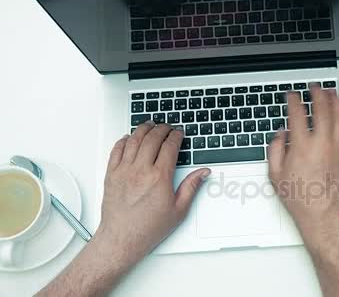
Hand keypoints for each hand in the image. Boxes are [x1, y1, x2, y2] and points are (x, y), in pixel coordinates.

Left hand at [97, 122, 210, 264]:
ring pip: (133, 140)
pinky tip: (128, 138)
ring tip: (149, 125)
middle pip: (152, 138)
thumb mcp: (179, 210)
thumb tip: (202, 173)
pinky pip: (116, 150)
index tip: (179, 133)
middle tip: (167, 127)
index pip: (169, 146)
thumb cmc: (148, 227)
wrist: (122, 238)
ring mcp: (124, 171)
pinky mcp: (111, 175)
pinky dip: (123, 140)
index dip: (176, 136)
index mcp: (159, 177)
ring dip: (143, 129)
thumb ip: (191, 187)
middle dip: (162, 128)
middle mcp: (140, 170)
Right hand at [267, 86, 338, 243]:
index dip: (294, 101)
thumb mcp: (275, 175)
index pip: (298, 114)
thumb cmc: (301, 199)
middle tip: (314, 87)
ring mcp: (337, 147)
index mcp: (302, 146)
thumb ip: (275, 150)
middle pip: (322, 109)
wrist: (322, 215)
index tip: (292, 95)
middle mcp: (322, 143)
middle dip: (317, 93)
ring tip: (331, 92)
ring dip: (335, 100)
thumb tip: (281, 135)